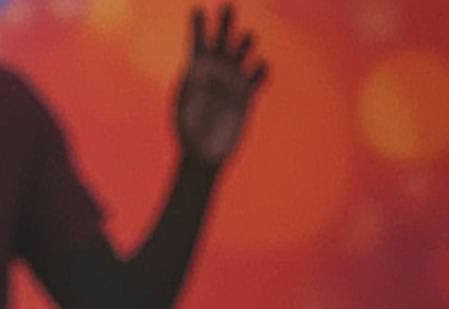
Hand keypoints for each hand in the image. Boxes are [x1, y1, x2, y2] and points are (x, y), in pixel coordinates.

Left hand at [176, 4, 267, 170]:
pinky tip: (259, 69)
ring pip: (244, 46)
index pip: (198, 35)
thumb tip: (204, 71)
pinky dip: (262, 67)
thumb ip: (194, 84)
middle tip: (227, 6)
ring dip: (246, 41)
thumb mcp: (186, 104)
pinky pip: (260, 72)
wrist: (203, 153)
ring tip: (245, 43)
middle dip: (226, 18)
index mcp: (197, 66)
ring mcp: (232, 78)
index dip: (198, 22)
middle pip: (224, 32)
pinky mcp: (246, 93)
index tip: (197, 11)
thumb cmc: (187, 130)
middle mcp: (216, 66)